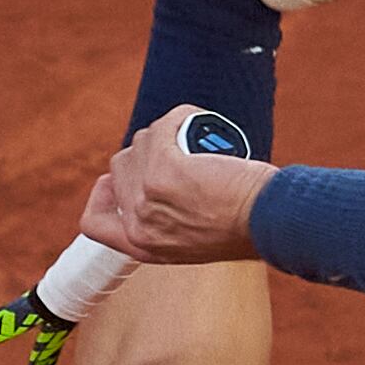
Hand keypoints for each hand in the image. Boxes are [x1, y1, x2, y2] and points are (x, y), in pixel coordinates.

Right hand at [77, 106, 274, 263]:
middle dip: (148, 153)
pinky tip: (198, 123)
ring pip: (141, 143)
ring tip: (200, 146)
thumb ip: (168, 225)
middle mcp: (138, 224)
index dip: (103, 195)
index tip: (121, 180)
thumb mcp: (195, 242)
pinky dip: (181, 118)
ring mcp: (147, 195)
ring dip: (166, 133)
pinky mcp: (165, 168)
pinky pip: (162, 127)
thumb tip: (157, 190)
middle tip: (184, 155)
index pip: (93, 223)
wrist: (271, 225)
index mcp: (141, 246)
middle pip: (120, 168)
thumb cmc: (247, 230)